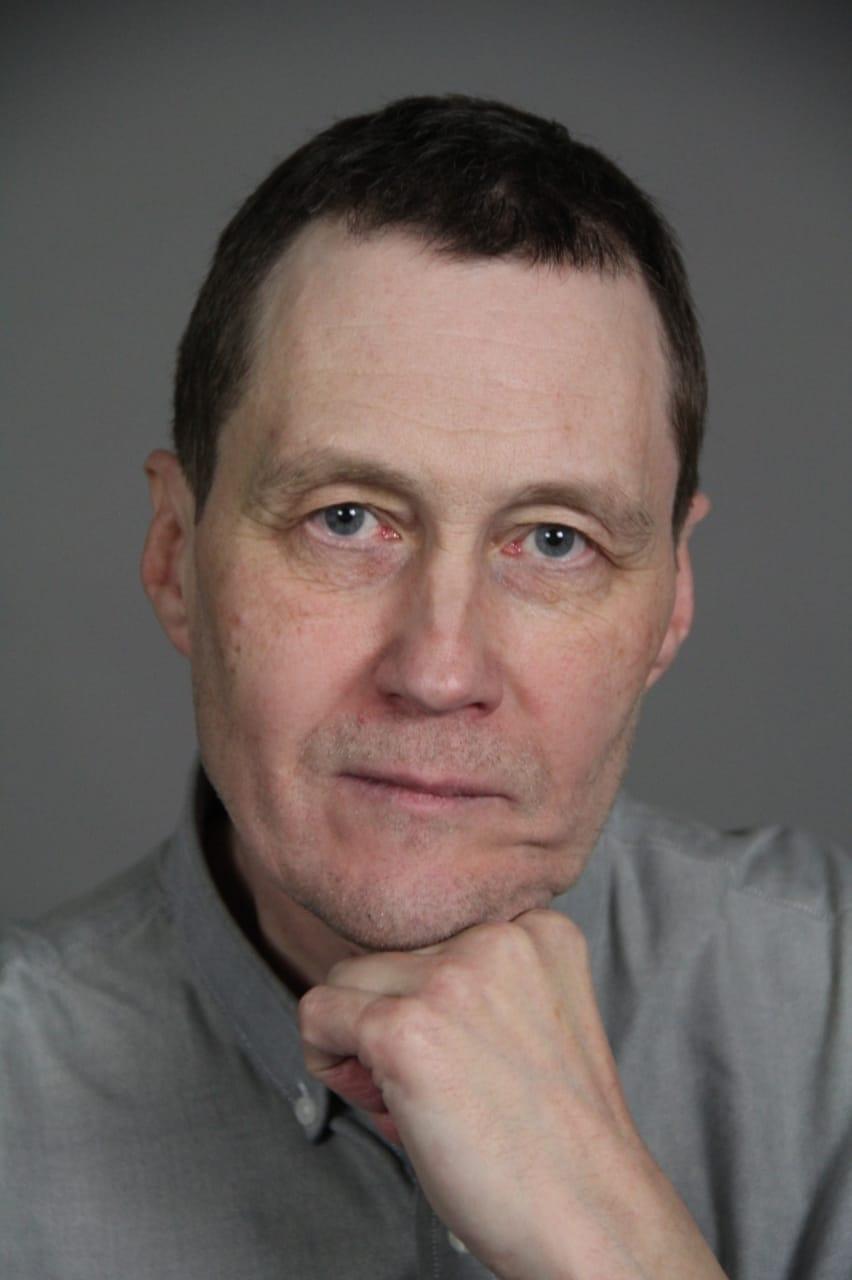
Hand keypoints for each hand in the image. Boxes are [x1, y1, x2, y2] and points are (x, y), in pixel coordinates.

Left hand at [298, 910, 725, 1279]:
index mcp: (538, 930)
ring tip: (412, 1095)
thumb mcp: (534, 1021)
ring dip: (358, 1038)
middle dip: (390, 1015)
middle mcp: (496, 936)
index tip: (456, 1050)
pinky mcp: (404, 1027)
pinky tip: (383, 1102)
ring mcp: (449, 978)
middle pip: (388, 953)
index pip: (435, 935)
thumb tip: (387, 984)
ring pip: (345, 979)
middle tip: (430, 1085)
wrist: (590, 1217)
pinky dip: (327, 1061)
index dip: (430, 998)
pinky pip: (317, 1015)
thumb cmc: (557, 1141)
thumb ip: (478, 981)